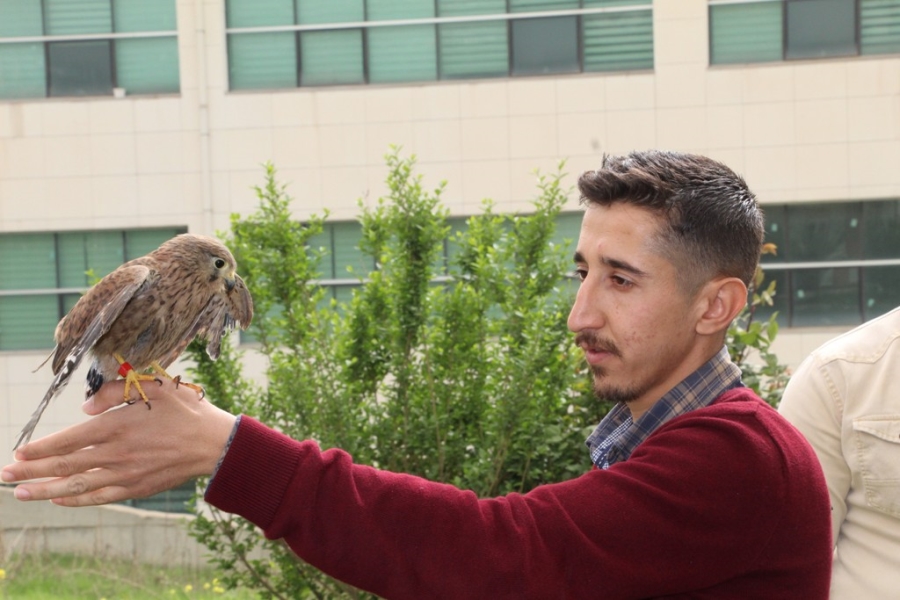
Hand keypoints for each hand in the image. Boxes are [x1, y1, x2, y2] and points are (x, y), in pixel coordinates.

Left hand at [2, 379, 236, 506]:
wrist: (214, 443)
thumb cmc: (186, 410)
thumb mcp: (155, 386)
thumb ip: (115, 392)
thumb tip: (83, 409)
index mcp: (118, 426)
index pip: (69, 440)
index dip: (41, 448)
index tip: (20, 452)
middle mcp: (117, 453)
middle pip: (65, 465)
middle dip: (31, 471)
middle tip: (5, 476)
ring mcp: (126, 474)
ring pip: (77, 485)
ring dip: (45, 489)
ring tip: (21, 493)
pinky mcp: (136, 488)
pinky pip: (99, 497)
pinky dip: (76, 499)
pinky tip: (59, 498)